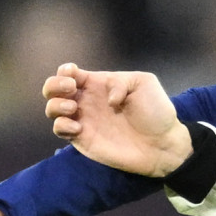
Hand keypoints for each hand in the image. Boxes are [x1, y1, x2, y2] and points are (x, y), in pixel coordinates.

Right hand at [42, 62, 191, 176]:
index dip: (65, 71)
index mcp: (98, 84)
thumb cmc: (156, 112)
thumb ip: (120, 82)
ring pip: (52, 108)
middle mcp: (86, 100)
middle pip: (53, 88)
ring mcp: (83, 120)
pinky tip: (78, 127)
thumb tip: (107, 99)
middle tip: (71, 89)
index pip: (70, 73)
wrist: (163, 144)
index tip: (73, 74)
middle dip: (54, 85)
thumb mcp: (144, 83)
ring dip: (55, 105)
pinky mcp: (82, 139)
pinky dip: (62, 125)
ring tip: (72, 107)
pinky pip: (60, 130)